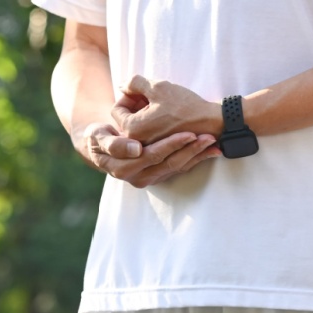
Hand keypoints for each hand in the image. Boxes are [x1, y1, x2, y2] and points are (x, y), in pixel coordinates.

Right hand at [71, 122, 219, 187]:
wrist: (101, 146)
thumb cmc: (100, 136)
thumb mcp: (99, 136)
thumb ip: (113, 143)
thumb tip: (137, 149)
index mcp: (124, 168)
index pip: (152, 155)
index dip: (171, 144)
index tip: (188, 134)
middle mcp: (139, 177)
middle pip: (169, 163)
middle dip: (190, 149)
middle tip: (208, 136)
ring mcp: (151, 178)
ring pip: (178, 166)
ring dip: (198, 155)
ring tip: (213, 142)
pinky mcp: (160, 175)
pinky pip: (182, 168)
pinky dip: (198, 159)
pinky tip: (213, 151)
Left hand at [111, 75, 221, 144]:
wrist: (211, 123)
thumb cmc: (185, 105)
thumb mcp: (158, 86)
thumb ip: (135, 83)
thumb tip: (122, 85)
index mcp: (133, 130)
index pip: (117, 110)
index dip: (129, 96)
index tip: (144, 91)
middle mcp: (138, 144)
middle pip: (125, 120)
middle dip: (135, 106)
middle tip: (153, 97)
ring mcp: (149, 150)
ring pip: (136, 129)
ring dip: (143, 115)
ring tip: (160, 105)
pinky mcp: (160, 153)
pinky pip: (147, 138)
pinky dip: (152, 126)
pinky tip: (165, 117)